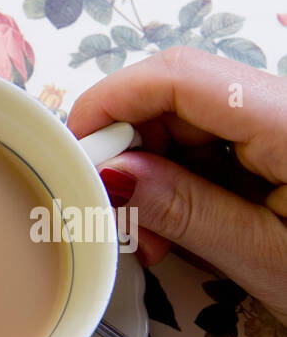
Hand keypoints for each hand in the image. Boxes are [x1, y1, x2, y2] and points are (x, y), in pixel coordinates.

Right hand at [67, 47, 286, 322]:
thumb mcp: (264, 258)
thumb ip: (184, 210)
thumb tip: (111, 175)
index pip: (179, 78)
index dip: (111, 102)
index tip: (70, 149)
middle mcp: (286, 109)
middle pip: (175, 96)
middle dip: (126, 150)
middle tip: (111, 215)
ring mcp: (281, 125)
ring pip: (184, 122)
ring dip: (149, 174)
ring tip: (151, 240)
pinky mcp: (278, 146)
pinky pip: (209, 146)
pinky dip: (177, 184)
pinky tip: (174, 230)